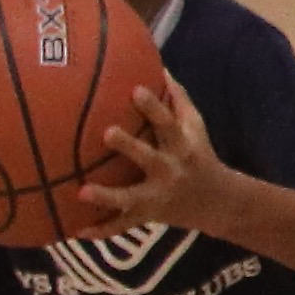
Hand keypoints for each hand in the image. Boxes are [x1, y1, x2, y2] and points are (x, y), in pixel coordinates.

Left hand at [77, 79, 232, 242]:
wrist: (218, 203)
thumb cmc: (198, 155)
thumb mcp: (196, 128)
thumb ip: (178, 99)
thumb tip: (157, 64)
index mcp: (182, 146)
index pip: (169, 123)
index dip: (154, 107)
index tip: (135, 89)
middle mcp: (171, 170)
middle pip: (150, 158)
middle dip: (130, 147)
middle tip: (107, 132)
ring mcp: (158, 197)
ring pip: (131, 198)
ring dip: (107, 197)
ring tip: (81, 192)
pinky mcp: (147, 216)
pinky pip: (121, 226)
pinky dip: (100, 231)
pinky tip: (75, 231)